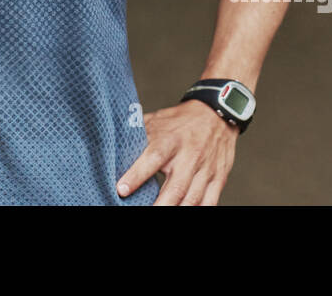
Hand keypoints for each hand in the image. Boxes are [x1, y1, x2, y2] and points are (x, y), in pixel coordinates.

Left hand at [118, 98, 238, 204]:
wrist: (216, 114)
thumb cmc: (180, 121)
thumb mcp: (157, 120)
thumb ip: (137, 134)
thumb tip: (113, 143)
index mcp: (170, 139)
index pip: (152, 157)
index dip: (137, 175)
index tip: (121, 189)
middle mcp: (189, 155)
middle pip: (175, 187)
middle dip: (160, 205)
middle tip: (144, 212)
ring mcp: (205, 168)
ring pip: (192, 198)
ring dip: (178, 210)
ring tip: (161, 216)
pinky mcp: (218, 178)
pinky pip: (210, 200)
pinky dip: (200, 210)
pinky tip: (187, 212)